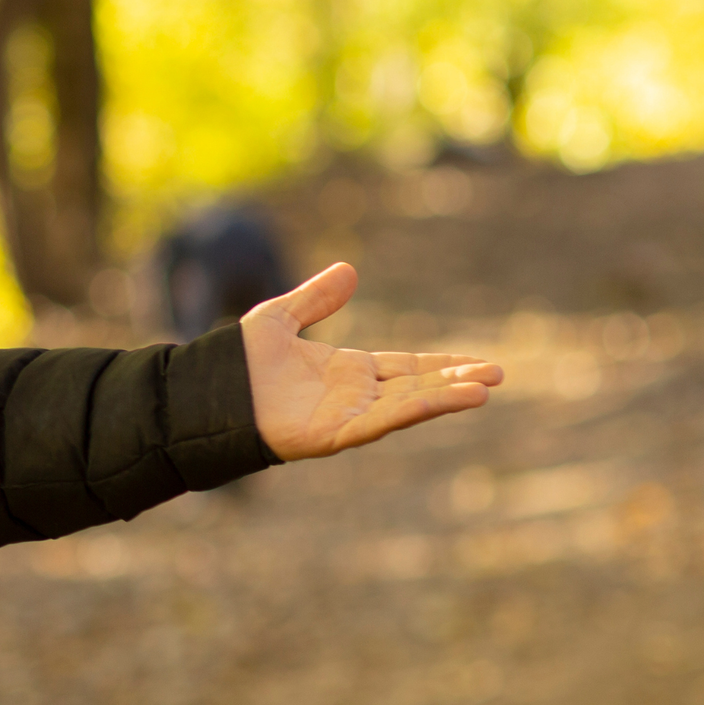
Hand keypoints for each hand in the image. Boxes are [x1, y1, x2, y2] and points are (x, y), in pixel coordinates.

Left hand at [241, 262, 502, 460]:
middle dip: (455, 380)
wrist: (205, 394)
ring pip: (407, 404)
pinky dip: (416, 410)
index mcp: (347, 370)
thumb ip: (315, 299)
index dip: (441, 364)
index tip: (477, 363)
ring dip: (446, 397)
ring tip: (486, 388)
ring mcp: (347, 415)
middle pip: (416, 386)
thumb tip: (350, 270)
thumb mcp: (279, 318)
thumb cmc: (237, 364)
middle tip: (498, 375)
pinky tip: (447, 400)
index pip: (406, 367)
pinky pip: (383, 420)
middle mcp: (354, 395)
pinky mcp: (335, 433)